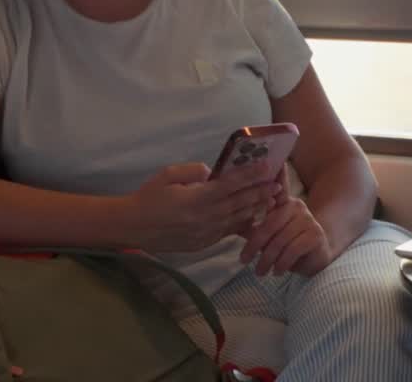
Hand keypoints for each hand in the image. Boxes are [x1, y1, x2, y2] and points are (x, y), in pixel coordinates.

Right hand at [125, 160, 279, 252]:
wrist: (134, 227)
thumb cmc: (149, 196)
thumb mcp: (168, 175)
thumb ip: (194, 171)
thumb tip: (213, 173)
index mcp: (197, 198)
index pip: (231, 185)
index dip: (250, 175)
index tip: (266, 167)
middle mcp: (205, 217)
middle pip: (239, 203)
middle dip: (260, 192)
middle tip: (277, 183)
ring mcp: (206, 233)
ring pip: (237, 219)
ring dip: (255, 208)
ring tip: (270, 199)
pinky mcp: (204, 243)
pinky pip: (228, 231)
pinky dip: (242, 223)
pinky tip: (251, 216)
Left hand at [238, 177, 333, 276]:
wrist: (317, 257)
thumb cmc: (289, 243)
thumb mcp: (272, 234)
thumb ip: (257, 225)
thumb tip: (232, 222)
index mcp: (284, 202)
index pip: (278, 186)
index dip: (277, 173)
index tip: (273, 160)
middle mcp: (296, 206)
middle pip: (269, 224)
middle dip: (254, 245)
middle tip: (244, 260)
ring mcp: (308, 220)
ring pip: (279, 241)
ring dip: (267, 260)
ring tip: (260, 271)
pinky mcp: (315, 236)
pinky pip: (292, 250)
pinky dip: (281, 264)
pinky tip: (277, 272)